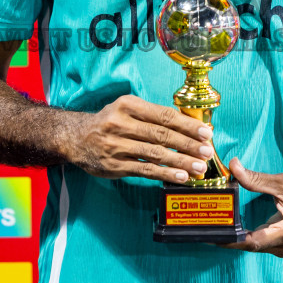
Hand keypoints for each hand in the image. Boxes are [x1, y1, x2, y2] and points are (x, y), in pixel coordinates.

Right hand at [64, 95, 214, 184]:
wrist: (75, 137)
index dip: (188, 125)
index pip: (164, 115)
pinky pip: (145, 170)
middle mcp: (121, 123)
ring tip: (199, 167)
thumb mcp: (127, 109)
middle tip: (207, 152)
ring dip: (180, 161)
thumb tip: (188, 125)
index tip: (206, 132)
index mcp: (128, 105)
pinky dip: (165, 174)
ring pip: (155, 154)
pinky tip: (180, 177)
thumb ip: (152, 116)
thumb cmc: (109, 122)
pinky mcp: (114, 165)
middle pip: (161, 134)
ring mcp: (116, 145)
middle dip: (188, 144)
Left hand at [221, 158, 282, 258]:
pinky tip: (235, 230)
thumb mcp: (282, 182)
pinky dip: (249, 237)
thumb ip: (256, 179)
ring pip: (257, 246)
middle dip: (230, 238)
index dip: (231, 240)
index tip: (212, 235)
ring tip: (217, 230)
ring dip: (238, 239)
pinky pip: (264, 244)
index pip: (253, 241)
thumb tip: (233, 167)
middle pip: (252, 245)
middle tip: (207, 229)